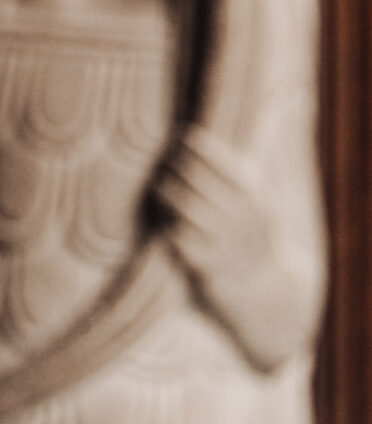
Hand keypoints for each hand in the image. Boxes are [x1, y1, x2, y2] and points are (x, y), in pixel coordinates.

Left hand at [153, 128, 309, 370]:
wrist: (265, 288)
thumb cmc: (252, 235)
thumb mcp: (257, 204)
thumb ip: (235, 178)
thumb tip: (199, 141)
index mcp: (255, 197)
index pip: (221, 161)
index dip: (196, 145)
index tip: (181, 135)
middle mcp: (241, 217)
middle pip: (197, 179)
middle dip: (176, 164)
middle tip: (164, 159)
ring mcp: (224, 242)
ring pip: (184, 205)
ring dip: (166, 189)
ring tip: (159, 182)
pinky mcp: (206, 264)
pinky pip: (177, 235)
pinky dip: (166, 221)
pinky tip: (161, 214)